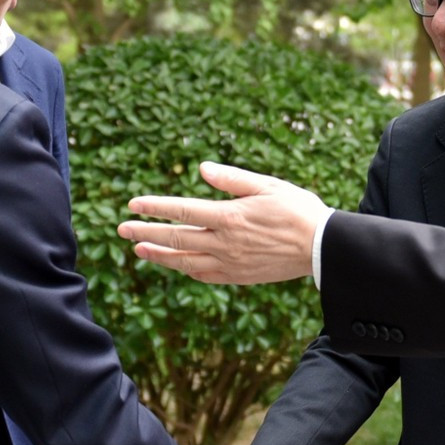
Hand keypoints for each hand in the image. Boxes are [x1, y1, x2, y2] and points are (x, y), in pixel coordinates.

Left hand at [119, 163, 329, 284]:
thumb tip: (201, 168)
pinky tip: (176, 265)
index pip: (181, 210)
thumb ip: (232, 179)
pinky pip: (204, 275)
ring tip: (138, 249)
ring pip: (185, 261)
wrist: (322, 248)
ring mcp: (230, 263)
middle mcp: (224, 242)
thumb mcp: (268, 185)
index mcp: (229, 216)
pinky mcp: (239, 277)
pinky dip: (185, 270)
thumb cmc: (298, 210)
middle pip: (176, 237)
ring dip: (159, 255)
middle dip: (145, 232)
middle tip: (121, 229)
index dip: (154, 207)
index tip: (132, 204)